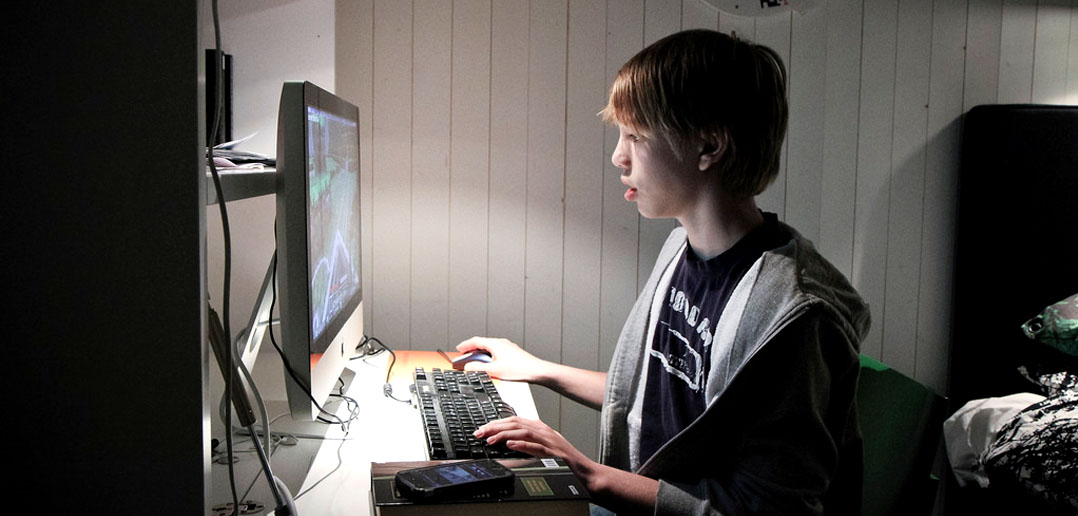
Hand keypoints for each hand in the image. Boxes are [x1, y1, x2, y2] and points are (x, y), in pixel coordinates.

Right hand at [456, 337, 548, 381]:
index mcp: (495, 344)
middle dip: (472, 350)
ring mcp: (507, 347)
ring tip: (475, 363)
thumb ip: (478, 369)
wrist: (536, 371)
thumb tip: (468, 367)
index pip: (475, 341)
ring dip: (480, 355)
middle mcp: (501, 343)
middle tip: (464, 356)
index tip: (458, 348)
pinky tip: (490, 365)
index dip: (465, 345)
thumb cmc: (519, 369)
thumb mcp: (494, 370)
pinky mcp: (512, 353)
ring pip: (489, 348)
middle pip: (482, 344)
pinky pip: (496, 352)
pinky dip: (489, 357)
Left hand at [474, 416, 595, 476]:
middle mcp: (545, 432)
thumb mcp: (544, 448)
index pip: (515, 420)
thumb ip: (528, 442)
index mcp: (541, 429)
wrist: (587, 473)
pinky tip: (511, 444)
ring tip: (490, 439)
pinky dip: (523, 444)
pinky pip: (537, 447)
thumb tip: (506, 441)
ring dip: (504, 434)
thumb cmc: (566, 462)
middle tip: (479, 433)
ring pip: (524, 431)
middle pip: (516, 423)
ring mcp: (551, 442)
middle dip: (495, 426)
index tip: (482, 429)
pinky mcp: (555, 454)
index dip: (496, 423)